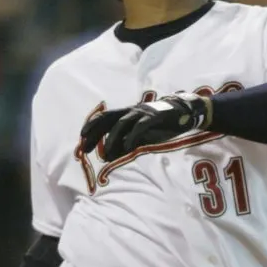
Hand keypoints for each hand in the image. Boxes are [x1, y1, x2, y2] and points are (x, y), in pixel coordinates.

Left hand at [79, 93, 210, 161]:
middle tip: (85, 148)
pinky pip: (140, 126)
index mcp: (127, 112)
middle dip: (95, 133)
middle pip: (108, 119)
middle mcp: (132, 110)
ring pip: (122, 123)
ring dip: (112, 139)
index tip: (82, 140)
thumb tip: (109, 156)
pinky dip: (132, 137)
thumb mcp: (141, 134)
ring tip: (107, 154)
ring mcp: (143, 112)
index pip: (104, 118)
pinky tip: (127, 148)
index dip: (91, 127)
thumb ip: (126, 142)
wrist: (184, 112)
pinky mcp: (156, 117)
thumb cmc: (161, 124)